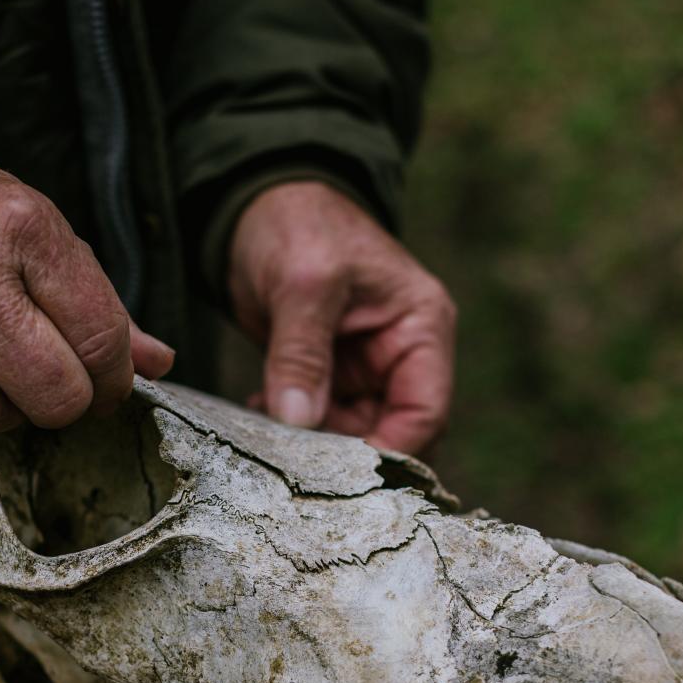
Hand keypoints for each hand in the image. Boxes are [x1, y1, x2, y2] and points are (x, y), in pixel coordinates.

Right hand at [0, 148, 173, 433]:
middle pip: (57, 397)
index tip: (107, 380)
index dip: (115, 377)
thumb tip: (158, 363)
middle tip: (55, 379)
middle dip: (69, 401)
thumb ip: (99, 302)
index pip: (101, 340)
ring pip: (3, 420)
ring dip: (9, 403)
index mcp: (23, 234)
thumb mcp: (36, 232)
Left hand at [226, 180, 455, 454]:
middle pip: (392, 433)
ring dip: (313, 445)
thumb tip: (299, 421)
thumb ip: (302, 353)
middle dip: (349, 455)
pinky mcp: (327, 376)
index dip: (391, 451)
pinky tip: (258, 415)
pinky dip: (292, 429)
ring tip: (269, 438)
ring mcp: (364, 370)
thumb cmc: (298, 224)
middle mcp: (401, 356)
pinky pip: (319, 422)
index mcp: (421, 328)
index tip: (344, 478)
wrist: (257, 205)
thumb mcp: (304, 284)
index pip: (425, 412)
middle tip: (298, 469)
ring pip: (351, 434)